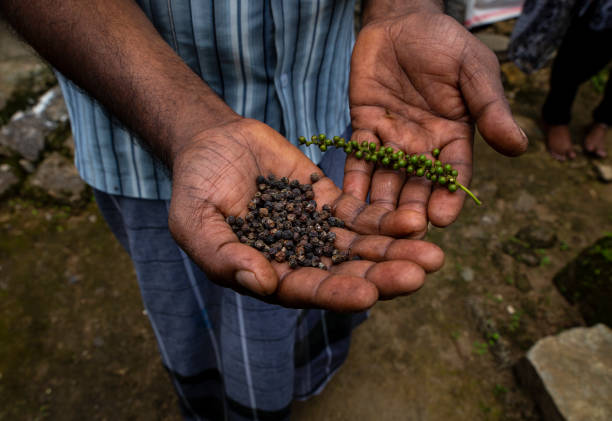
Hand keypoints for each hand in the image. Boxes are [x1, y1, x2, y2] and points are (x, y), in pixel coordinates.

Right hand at [168, 118, 443, 311]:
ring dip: (396, 251)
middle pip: (347, 272)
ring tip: (433, 255)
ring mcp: (318, 230)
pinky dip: (386, 220)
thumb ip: (222, 254)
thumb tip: (260, 282)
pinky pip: (361, 214)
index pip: (306, 290)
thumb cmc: (195, 187)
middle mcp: (300, 258)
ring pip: (362, 246)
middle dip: (382, 275)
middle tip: (418, 275)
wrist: (212, 143)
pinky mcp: (330, 201)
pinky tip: (414, 221)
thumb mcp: (195, 221)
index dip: (336, 292)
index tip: (367, 294)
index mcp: (269, 274)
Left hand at [346, 12, 527, 233]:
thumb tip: (519, 147)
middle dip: (411, 209)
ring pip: (386, 178)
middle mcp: (423, 146)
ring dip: (381, 203)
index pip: (453, 174)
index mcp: (454, 136)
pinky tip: (346, 202)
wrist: (402, 20)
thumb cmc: (444, 43)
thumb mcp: (474, 70)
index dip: (449, 196)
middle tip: (404, 233)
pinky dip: (353, 180)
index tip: (442, 218)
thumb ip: (490, 108)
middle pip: (417, 185)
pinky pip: (358, 158)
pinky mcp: (363, 128)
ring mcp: (391, 139)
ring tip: (374, 227)